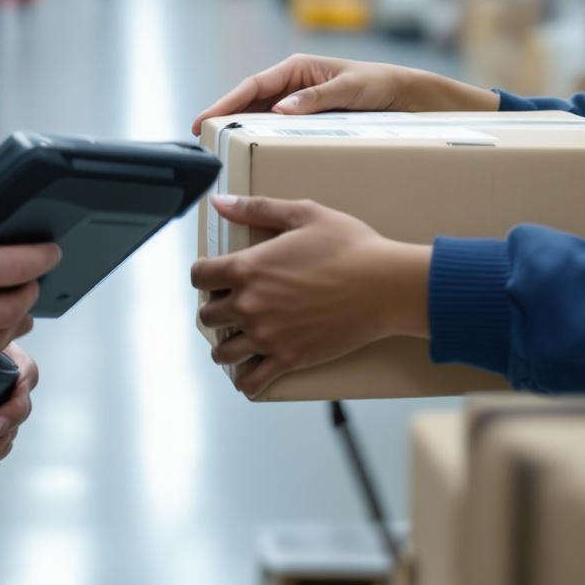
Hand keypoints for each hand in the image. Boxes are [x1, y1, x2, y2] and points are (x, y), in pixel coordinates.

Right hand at [191, 53, 496, 132]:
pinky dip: (261, 140)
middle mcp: (293, 84)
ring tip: (220, 154)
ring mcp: (298, 102)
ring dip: (240, 132)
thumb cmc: (380, 84)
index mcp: (297, 68)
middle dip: (224, 119)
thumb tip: (280, 108)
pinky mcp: (307, 118)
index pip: (253, 86)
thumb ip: (316, 98)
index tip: (203, 121)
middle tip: (204, 145)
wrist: (408, 97)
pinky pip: (277, 129)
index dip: (225, 103)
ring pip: (259, 117)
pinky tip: (252, 157)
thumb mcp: (351, 89)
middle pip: (249, 102)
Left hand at [191, 195, 431, 398]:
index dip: (205, 274)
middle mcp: (250, 304)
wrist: (385, 285)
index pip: (200, 276)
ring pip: (223, 352)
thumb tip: (220, 203)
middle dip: (215, 309)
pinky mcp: (289, 359)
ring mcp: (267, 335)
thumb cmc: (350, 247)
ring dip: (225, 345)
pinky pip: (252, 381)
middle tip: (230, 305)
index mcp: (248, 267)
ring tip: (237, 339)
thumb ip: (256, 208)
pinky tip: (250, 373)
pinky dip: (246, 381)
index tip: (214, 276)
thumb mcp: (302, 214)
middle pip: (207, 316)